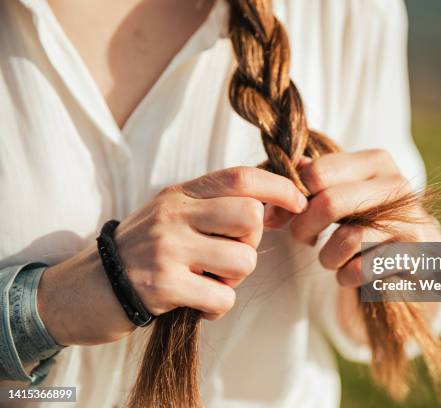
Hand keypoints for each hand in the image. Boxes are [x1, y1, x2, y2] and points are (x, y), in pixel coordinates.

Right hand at [38, 167, 307, 345]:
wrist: (85, 290)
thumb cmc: (141, 252)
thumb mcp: (171, 215)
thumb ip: (213, 206)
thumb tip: (273, 205)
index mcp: (180, 194)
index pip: (241, 177)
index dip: (279, 187)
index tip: (299, 202)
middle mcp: (174, 215)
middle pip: (250, 216)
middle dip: (252, 241)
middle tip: (229, 254)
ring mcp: (168, 249)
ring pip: (243, 259)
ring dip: (234, 278)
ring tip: (208, 280)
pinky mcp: (164, 286)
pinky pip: (224, 296)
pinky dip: (218, 305)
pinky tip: (199, 303)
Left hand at [264, 150, 440, 287]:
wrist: (415, 256)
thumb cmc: (367, 220)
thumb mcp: (338, 194)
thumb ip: (307, 186)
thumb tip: (273, 191)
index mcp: (375, 162)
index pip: (318, 173)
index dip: (292, 198)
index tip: (284, 216)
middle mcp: (396, 185)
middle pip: (330, 203)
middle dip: (304, 227)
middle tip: (302, 238)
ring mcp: (409, 220)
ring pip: (347, 239)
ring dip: (327, 256)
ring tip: (329, 258)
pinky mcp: (414, 256)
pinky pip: (362, 269)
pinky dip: (346, 276)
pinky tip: (350, 273)